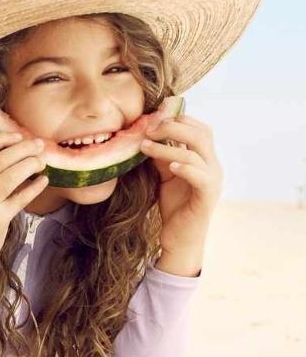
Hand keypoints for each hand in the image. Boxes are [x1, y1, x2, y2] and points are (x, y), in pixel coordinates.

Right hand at [0, 131, 49, 289]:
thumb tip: (7, 155)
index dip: (1, 139)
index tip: (17, 136)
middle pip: (0, 159)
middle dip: (23, 148)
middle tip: (39, 145)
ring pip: (12, 174)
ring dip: (31, 164)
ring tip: (42, 161)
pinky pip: (21, 197)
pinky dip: (35, 186)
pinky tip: (43, 181)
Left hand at [141, 115, 220, 275]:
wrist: (179, 239)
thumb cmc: (174, 207)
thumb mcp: (164, 177)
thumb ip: (161, 158)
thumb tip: (148, 136)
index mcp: (204, 159)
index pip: (199, 128)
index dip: (178, 118)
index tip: (152, 117)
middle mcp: (213, 166)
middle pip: (201, 134)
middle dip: (173, 126)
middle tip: (148, 129)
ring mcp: (213, 180)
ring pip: (195, 153)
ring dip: (167, 147)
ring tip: (144, 146)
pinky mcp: (208, 197)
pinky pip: (201, 177)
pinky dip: (186, 168)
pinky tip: (170, 166)